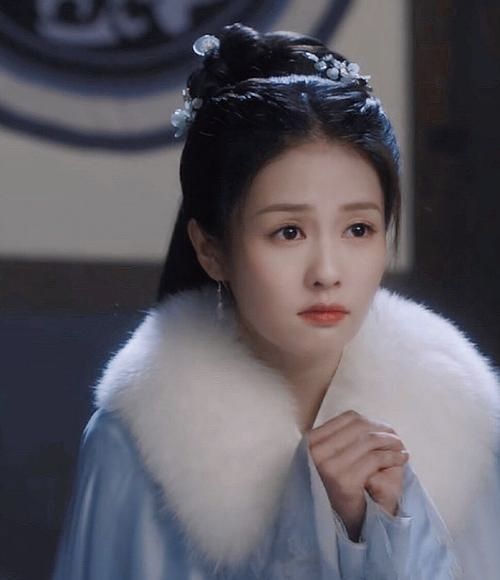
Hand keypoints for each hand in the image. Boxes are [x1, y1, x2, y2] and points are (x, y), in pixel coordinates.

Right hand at [307, 410, 408, 539]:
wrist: (339, 522)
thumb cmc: (338, 487)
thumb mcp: (333, 457)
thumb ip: (343, 437)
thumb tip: (368, 419)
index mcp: (311, 441)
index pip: (348, 418)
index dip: (372, 420)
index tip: (386, 428)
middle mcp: (316, 451)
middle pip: (360, 427)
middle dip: (384, 430)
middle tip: (398, 438)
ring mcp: (328, 465)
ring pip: (369, 441)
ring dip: (391, 442)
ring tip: (401, 448)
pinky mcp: (344, 480)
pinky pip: (375, 459)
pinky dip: (392, 456)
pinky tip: (401, 459)